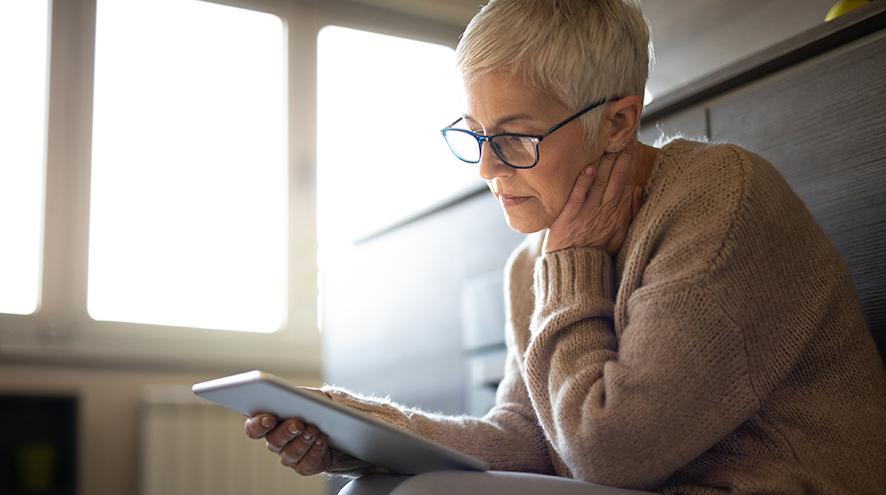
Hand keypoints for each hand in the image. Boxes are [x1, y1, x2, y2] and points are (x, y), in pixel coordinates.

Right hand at [244, 387, 333, 475]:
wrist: (334, 425)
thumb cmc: (315, 407)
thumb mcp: (309, 396)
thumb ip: (299, 395)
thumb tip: (296, 397)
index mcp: (268, 422)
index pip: (253, 427)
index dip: (258, 425)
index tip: (270, 418)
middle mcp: (275, 441)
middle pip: (273, 440)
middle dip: (286, 432)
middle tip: (297, 424)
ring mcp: (288, 456)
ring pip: (291, 453)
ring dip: (303, 441)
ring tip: (313, 431)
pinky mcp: (304, 466)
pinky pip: (307, 463)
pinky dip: (316, 450)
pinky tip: (321, 440)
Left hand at [544, 140, 642, 255]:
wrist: (576, 268)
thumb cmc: (597, 250)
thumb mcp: (621, 234)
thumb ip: (630, 212)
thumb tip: (637, 189)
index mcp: (617, 214)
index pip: (626, 182)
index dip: (630, 163)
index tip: (633, 144)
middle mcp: (605, 211)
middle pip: (616, 179)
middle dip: (622, 157)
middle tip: (625, 136)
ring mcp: (587, 213)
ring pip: (599, 184)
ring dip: (605, 164)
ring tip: (609, 145)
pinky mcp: (569, 218)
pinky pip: (578, 197)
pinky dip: (583, 183)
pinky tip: (587, 168)